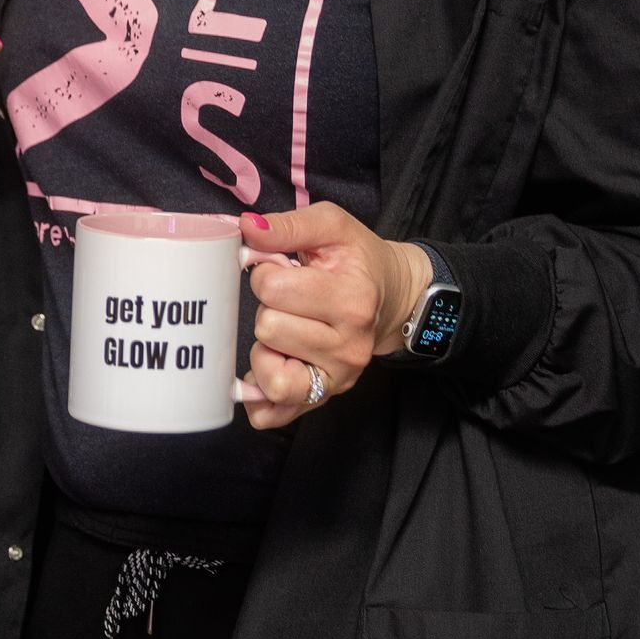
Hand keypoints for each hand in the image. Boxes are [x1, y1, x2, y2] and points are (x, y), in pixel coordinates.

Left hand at [235, 202, 430, 430]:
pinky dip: (260, 393)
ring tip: (284, 330)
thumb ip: (289, 225)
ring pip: (269, 375)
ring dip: (265, 349)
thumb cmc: (358, 261)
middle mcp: (349, 346)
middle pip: (268, 328)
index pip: (272, 288)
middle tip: (290, 302)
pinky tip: (267, 367)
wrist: (392, 298)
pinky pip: (275, 413)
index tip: (284, 270)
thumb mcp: (332, 227)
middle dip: (268, 308)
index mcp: (353, 299)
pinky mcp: (324, 398)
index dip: (266, 273)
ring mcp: (338, 377)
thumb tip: (247, 229)